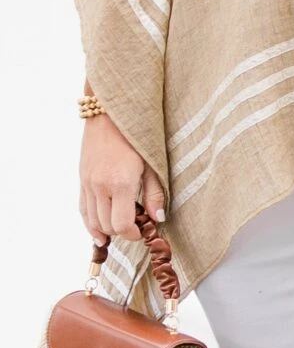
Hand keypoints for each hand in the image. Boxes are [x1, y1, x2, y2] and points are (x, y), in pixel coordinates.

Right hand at [79, 114, 165, 243]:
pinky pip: (82, 209)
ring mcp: (88, 183)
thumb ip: (155, 193)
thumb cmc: (136, 134)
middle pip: (107, 226)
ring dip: (106, 229)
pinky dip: (90, 222)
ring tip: (120, 228)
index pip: (122, 224)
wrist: (110, 113)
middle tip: (136, 225)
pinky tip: (99, 229)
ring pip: (92, 221)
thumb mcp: (152, 162)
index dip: (134, 234)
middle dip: (122, 231)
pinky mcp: (82, 178)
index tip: (143, 232)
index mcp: (120, 183)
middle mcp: (100, 186)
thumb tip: (158, 219)